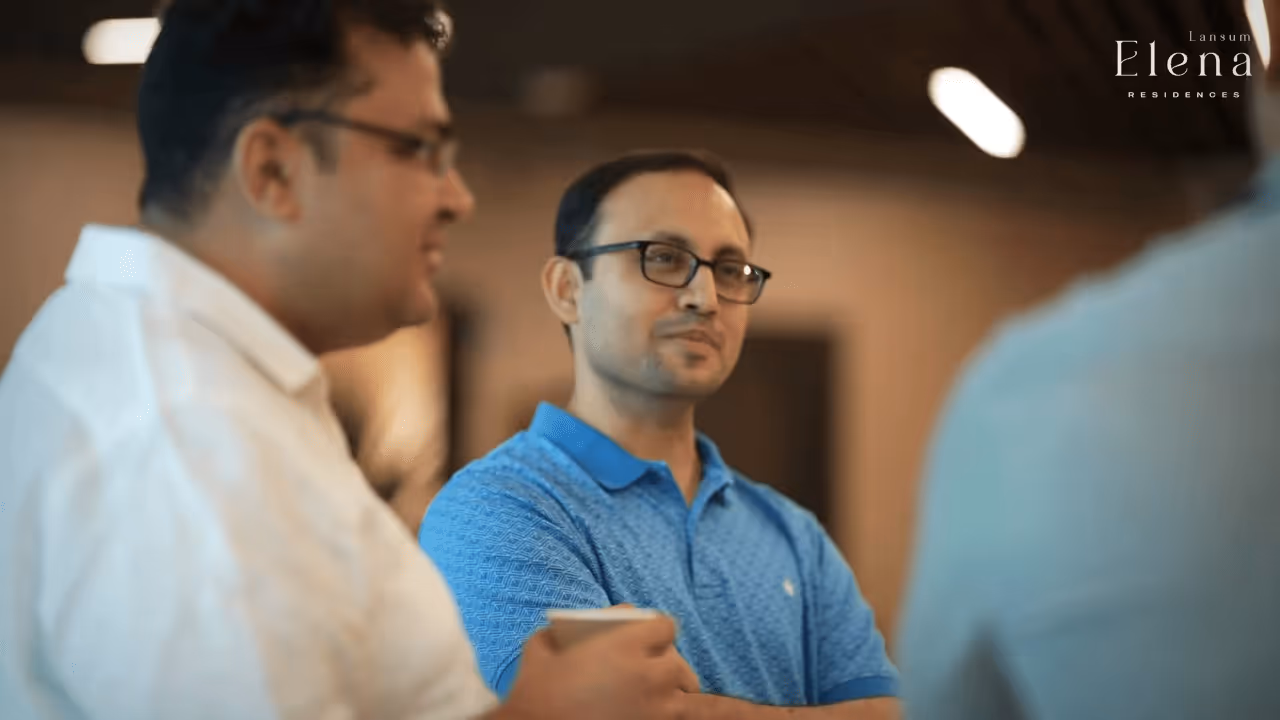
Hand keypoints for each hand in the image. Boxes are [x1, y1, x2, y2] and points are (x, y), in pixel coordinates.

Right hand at [501, 616, 700, 719]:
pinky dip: (686, 718)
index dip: (658, 630)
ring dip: (688, 699)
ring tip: (685, 704)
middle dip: (671, 667)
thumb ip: (568, 628)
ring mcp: (656, 711)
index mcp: (625, 645)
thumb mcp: (543, 645)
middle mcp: (649, 676)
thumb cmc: (534, 693)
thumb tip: (581, 626)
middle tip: (655, 675)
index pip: (665, 626)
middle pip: (679, 666)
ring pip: (693, 702)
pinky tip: (691, 716)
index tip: (651, 638)